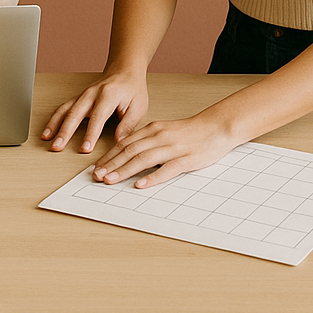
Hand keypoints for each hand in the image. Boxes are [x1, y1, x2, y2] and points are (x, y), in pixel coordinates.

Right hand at [41, 70, 147, 152]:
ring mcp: (83, 95)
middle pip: (74, 113)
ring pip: (64, 109)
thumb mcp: (138, 106)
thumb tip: (119, 142)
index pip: (97, 117)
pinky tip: (49, 130)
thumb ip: (128, 125)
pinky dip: (54, 119)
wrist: (124, 70)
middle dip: (64, 131)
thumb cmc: (132, 88)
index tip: (85, 148)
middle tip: (58, 146)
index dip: (90, 134)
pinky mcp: (78, 98)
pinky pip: (63, 108)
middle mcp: (92, 94)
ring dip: (54, 124)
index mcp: (108, 95)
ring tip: (47, 139)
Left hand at [92, 111, 238, 187]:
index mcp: (152, 129)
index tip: (96, 167)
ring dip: (124, 170)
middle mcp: (159, 136)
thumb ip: (147, 140)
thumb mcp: (164, 131)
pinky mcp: (187, 159)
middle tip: (97, 176)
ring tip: (110, 180)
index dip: (109, 155)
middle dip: (111, 164)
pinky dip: (152, 177)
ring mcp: (172, 147)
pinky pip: (167, 169)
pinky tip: (141, 184)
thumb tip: (128, 153)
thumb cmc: (190, 132)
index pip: (125, 143)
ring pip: (143, 159)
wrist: (216, 127)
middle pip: (129, 150)